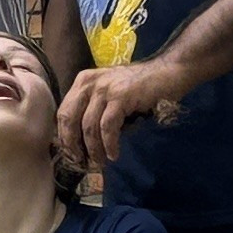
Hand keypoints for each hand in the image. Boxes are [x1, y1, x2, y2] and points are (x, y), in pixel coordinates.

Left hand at [56, 57, 193, 173]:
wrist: (170, 70)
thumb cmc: (142, 86)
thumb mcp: (111, 93)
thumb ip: (95, 108)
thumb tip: (82, 141)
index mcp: (83, 82)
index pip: (63, 112)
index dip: (64, 136)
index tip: (71, 153)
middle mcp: (89, 83)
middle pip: (69, 119)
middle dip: (72, 144)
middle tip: (81, 162)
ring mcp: (104, 88)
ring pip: (88, 126)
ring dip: (93, 149)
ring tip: (100, 162)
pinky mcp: (120, 96)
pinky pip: (107, 127)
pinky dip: (109, 144)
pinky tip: (113, 154)